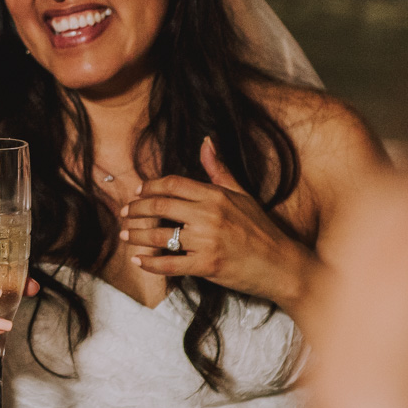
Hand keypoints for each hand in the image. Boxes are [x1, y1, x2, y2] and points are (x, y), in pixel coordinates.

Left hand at [119, 137, 312, 311]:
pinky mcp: (207, 265)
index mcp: (216, 195)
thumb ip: (219, 170)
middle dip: (136, 209)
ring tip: (125, 235)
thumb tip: (206, 141)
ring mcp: (207, 241)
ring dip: (137, 235)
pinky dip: (150, 263)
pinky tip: (139, 260)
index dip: (150, 187)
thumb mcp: (243, 194)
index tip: (137, 192)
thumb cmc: (262, 230)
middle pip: (160, 206)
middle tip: (124, 213)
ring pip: (160, 235)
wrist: (283, 265)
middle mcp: (209, 215)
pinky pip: (169, 264)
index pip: (173, 184)